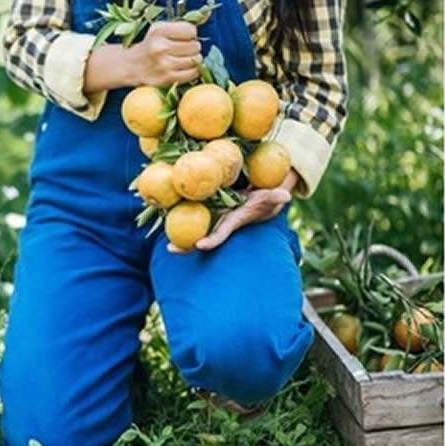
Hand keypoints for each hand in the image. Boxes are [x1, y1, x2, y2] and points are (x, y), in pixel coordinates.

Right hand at [126, 22, 201, 86]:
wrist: (131, 66)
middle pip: (195, 45)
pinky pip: (193, 73)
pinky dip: (193, 70)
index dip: (190, 33)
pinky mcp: (168, 79)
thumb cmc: (150, 45)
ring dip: (194, 59)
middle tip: (184, 49)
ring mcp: (164, 65)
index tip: (184, 37)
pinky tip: (185, 67)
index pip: (191, 30)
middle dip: (193, 47)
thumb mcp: (160, 29)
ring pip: (196, 59)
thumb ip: (183, 23)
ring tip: (184, 58)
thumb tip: (208, 14)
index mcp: (159, 31)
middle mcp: (161, 47)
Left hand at [167, 170, 299, 253]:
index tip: (200, 245)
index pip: (220, 234)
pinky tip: (158, 209)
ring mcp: (208, 216)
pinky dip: (174, 211)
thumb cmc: (262, 197)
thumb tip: (286, 196)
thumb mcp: (269, 195)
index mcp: (230, 222)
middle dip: (186, 245)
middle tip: (171, 249)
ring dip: (175, 231)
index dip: (211, 240)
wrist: (255, 197)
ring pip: (189, 226)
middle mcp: (217, 222)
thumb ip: (276, 196)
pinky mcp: (202, 206)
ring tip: (158, 234)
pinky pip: (186, 210)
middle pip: (199, 236)